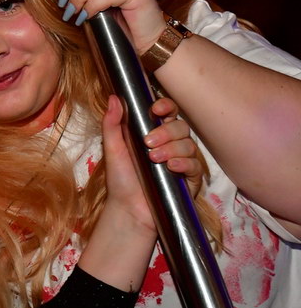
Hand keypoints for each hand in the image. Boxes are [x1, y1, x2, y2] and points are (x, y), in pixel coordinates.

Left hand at [102, 95, 201, 232]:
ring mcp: (181, 161)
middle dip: (166, 131)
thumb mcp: (112, 150)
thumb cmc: (120, 180)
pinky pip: (194, 165)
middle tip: (147, 143)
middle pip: (180, 126)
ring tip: (153, 159)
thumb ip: (112, 124)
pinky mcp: (189, 179)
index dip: (165, 106)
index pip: (167, 112)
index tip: (155, 110)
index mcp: (153, 133)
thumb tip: (114, 98)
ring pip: (188, 144)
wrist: (128, 210)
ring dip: (172, 148)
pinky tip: (170, 167)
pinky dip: (183, 163)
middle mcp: (170, 144)